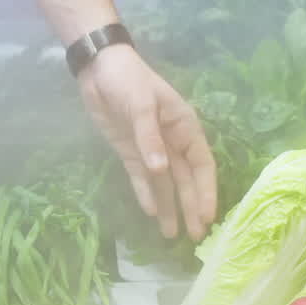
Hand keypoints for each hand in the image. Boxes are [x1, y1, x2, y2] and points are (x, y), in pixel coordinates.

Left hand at [77, 44, 216, 240]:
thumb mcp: (141, 103)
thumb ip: (150, 137)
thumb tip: (161, 169)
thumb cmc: (128, 79)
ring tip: (171, 235)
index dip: (206, 190)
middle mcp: (171, 141)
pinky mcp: (129, 151)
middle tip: (195, 237)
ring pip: (163, 183)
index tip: (207, 215)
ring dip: (169, 206)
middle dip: (190, 206)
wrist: (98, 68)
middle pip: (184, 179)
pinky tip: (151, 212)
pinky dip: (145, 193)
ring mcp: (150, 148)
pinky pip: (140, 177)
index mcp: (184, 127)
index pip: (201, 164)